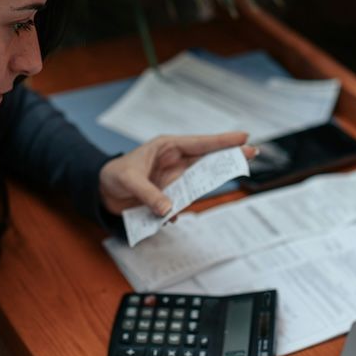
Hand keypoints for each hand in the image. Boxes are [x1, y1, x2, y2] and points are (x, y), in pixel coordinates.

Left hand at [99, 132, 255, 215]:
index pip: (199, 143)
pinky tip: (168, 218)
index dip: (221, 141)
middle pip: (208, 159)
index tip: (243, 138)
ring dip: (207, 186)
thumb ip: (149, 194)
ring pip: (199, 182)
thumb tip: (168, 210)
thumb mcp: (129, 180)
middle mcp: (175, 161)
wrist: (102, 193)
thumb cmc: (114, 175)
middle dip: (229, 157)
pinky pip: (182, 203)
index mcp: (167, 147)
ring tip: (223, 183)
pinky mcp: (170, 195)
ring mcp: (174, 179)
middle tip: (253, 153)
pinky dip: (178, 211)